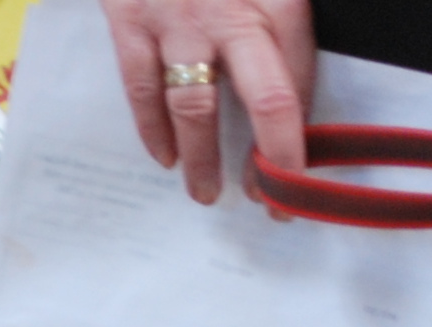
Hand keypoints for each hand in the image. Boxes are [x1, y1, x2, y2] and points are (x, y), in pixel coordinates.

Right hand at [100, 0, 315, 208]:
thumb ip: (279, 32)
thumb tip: (291, 105)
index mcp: (277, 3)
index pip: (300, 84)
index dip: (299, 142)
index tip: (295, 180)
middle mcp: (232, 14)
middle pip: (267, 101)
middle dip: (270, 162)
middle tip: (267, 201)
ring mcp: (179, 19)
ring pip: (195, 106)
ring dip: (202, 159)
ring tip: (205, 192)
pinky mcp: (131, 20)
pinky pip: (142, 88)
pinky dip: (153, 130)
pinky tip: (165, 155)